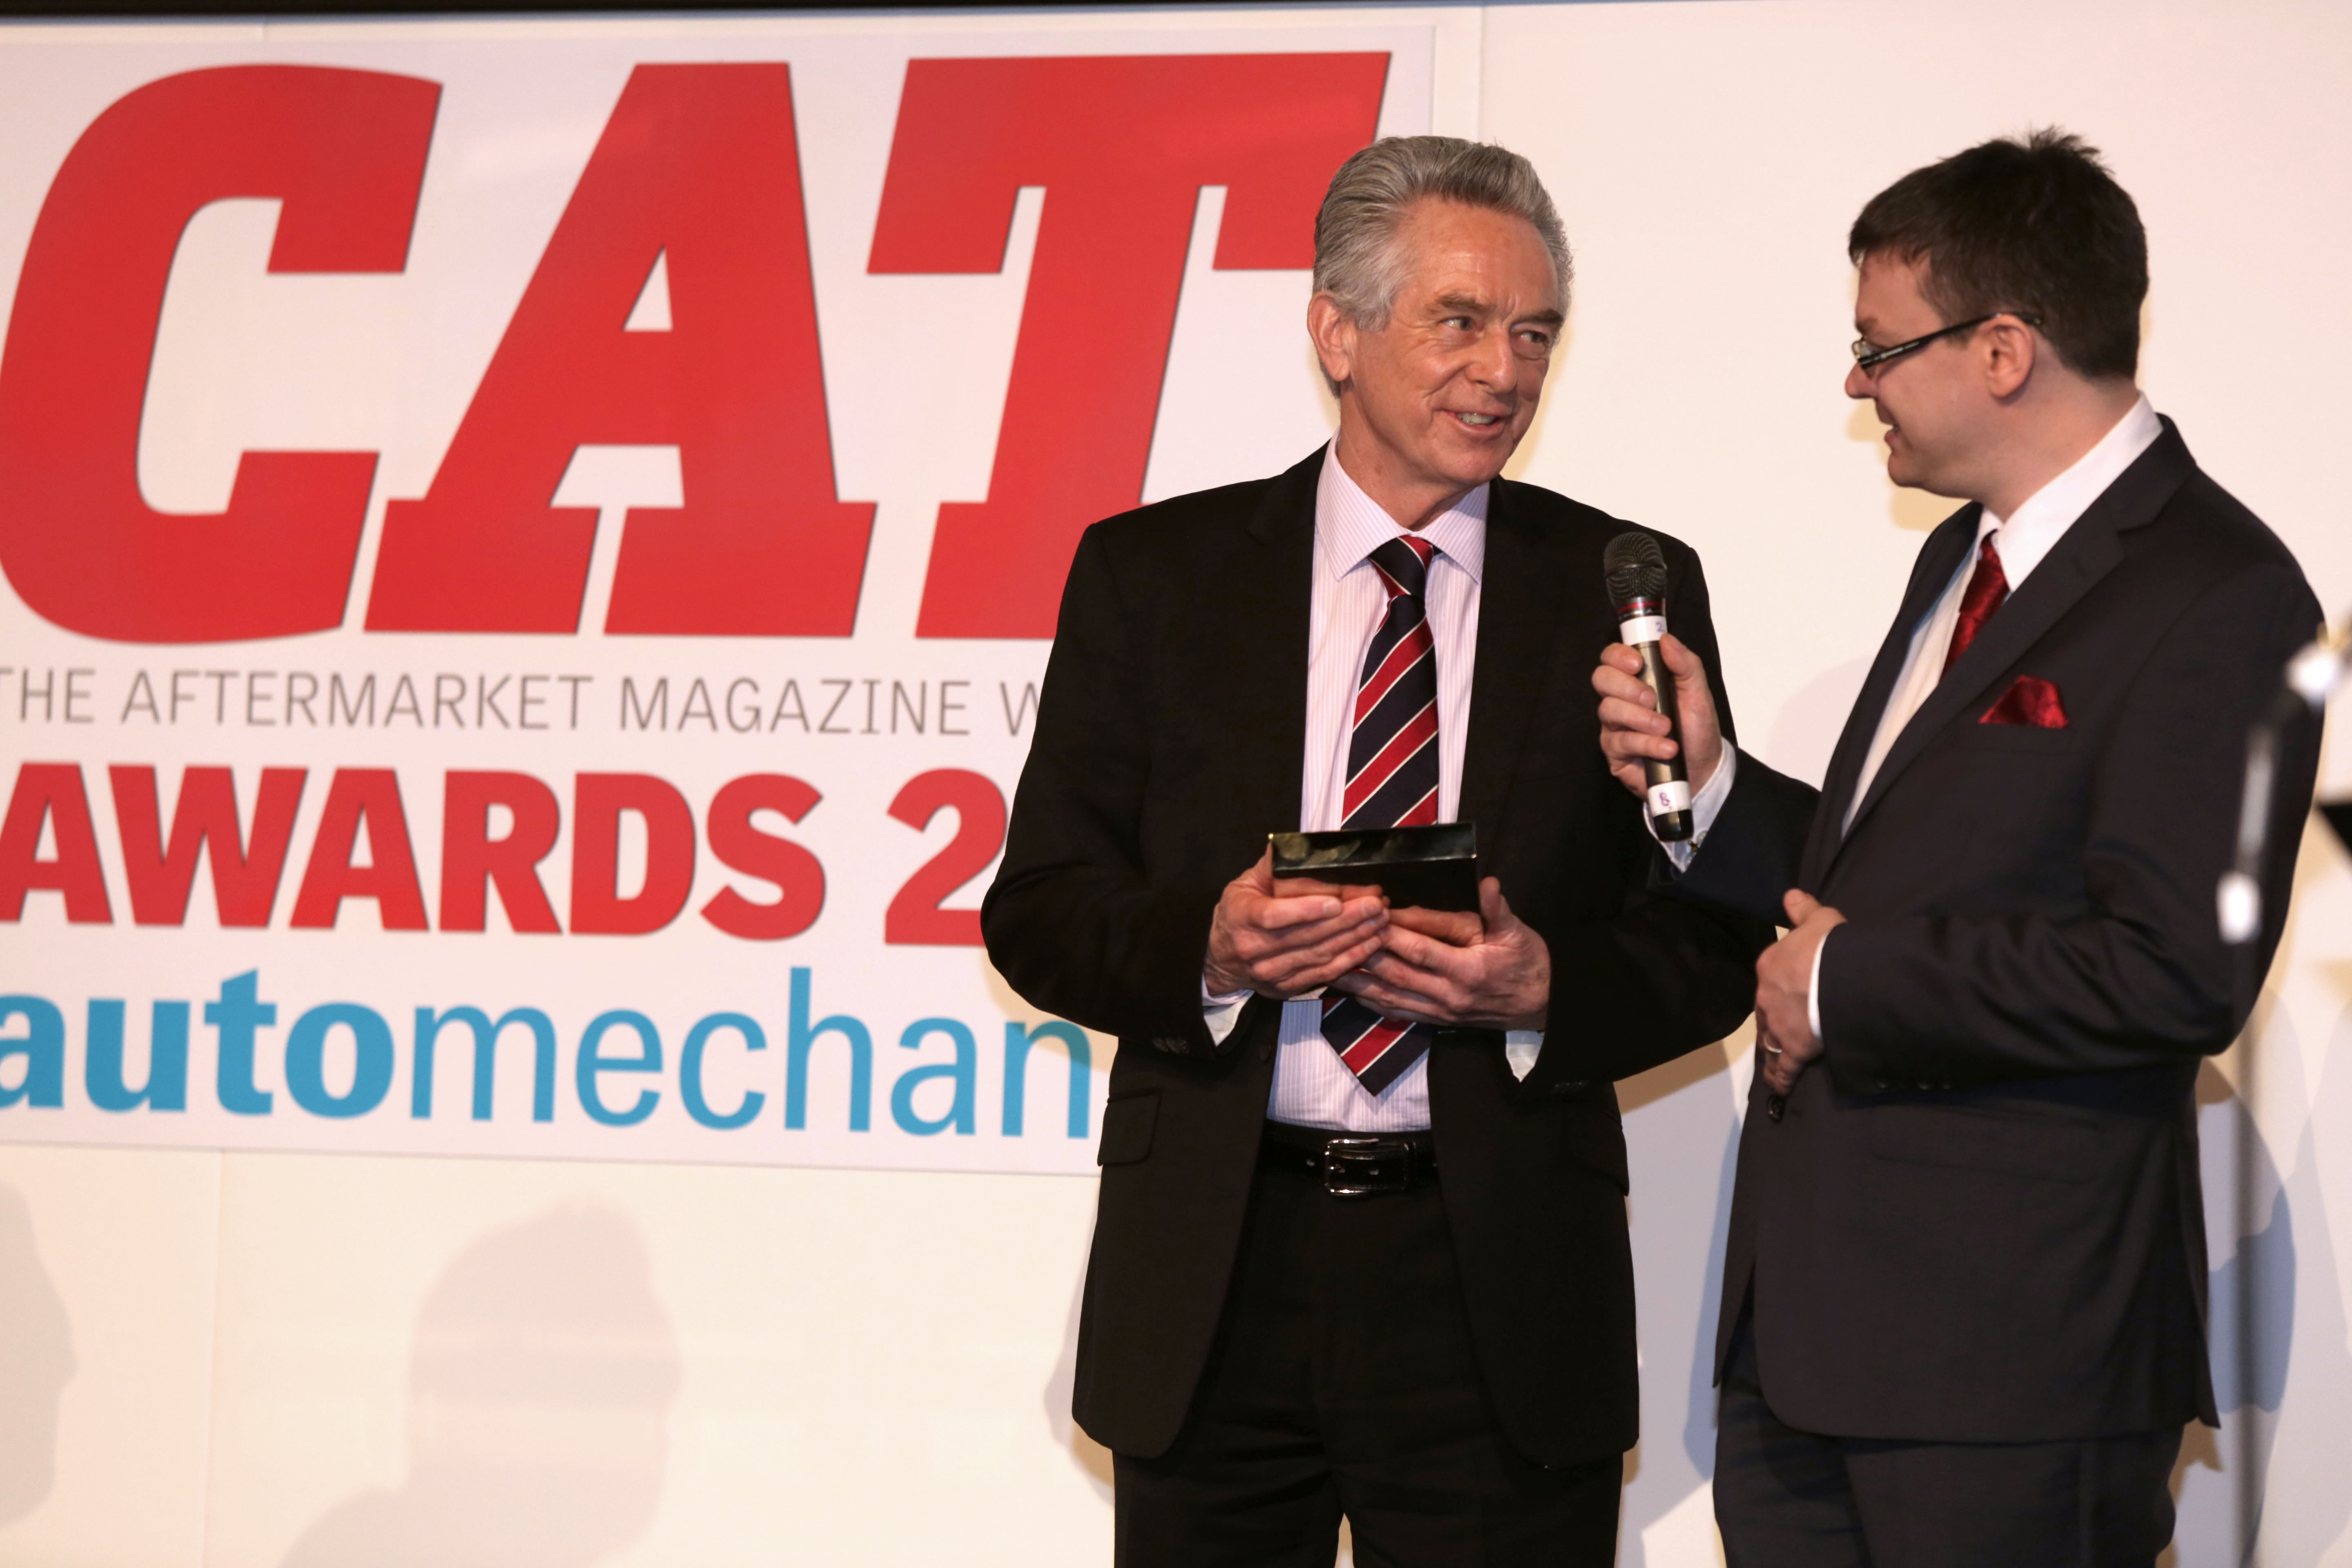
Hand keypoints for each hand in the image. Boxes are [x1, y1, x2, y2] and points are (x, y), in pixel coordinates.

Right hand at [1203, 848, 1387, 998]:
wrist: (1221, 960)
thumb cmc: (1238, 914)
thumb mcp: (1245, 883)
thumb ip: (1272, 865)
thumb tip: (1298, 845)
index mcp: (1243, 918)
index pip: (1274, 917)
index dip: (1306, 910)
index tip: (1336, 900)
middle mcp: (1256, 949)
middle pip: (1307, 936)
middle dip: (1347, 919)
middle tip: (1376, 903)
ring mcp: (1273, 973)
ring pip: (1321, 955)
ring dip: (1355, 937)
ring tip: (1380, 918)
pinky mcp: (1288, 987)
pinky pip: (1325, 973)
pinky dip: (1351, 958)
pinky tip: (1371, 942)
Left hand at [1326, 877, 1549, 1030]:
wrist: (1542, 1006)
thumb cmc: (1528, 963)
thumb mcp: (1517, 932)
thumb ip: (1497, 910)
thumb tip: (1488, 884)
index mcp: (1468, 970)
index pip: (1420, 949)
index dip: (1391, 932)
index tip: (1367, 913)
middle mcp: (1448, 995)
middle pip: (1396, 973)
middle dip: (1363, 953)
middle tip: (1333, 935)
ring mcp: (1439, 1011)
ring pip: (1389, 995)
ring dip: (1357, 981)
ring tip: (1326, 964)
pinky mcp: (1435, 1020)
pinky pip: (1396, 1011)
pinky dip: (1371, 1000)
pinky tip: (1349, 989)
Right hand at [1593, 633, 1723, 798]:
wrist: (1702, 769)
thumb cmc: (1697, 729)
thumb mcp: (1698, 693)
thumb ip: (1685, 664)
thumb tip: (1666, 639)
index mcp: (1639, 679)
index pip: (1613, 657)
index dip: (1618, 656)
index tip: (1638, 664)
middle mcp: (1622, 699)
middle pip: (1601, 679)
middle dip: (1627, 687)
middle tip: (1652, 699)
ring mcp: (1615, 725)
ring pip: (1608, 710)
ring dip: (1640, 718)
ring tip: (1666, 729)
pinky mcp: (1615, 751)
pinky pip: (1619, 741)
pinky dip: (1646, 743)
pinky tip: (1666, 749)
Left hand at [1754, 889, 1844, 1094]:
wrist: (1839, 976)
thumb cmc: (1830, 947)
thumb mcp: (1819, 919)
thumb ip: (1803, 909)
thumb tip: (1790, 894)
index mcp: (1771, 966)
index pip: (1770, 979)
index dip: (1778, 989)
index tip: (1785, 995)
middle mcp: (1767, 997)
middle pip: (1766, 1012)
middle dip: (1772, 1021)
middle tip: (1781, 1030)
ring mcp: (1778, 1025)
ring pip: (1769, 1041)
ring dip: (1771, 1051)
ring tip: (1773, 1062)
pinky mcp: (1792, 1049)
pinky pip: (1782, 1067)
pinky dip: (1780, 1078)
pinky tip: (1779, 1088)